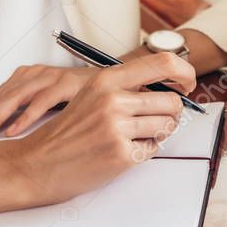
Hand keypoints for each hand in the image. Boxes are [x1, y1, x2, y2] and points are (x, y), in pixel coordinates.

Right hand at [0, 53, 196, 204]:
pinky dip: (144, 152)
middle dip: (171, 115)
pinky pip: (153, 149)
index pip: (162, 63)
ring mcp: (116, 128)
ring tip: (133, 138)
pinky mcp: (120, 154)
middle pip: (173, 102)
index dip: (185, 72)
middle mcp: (113, 100)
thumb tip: (170, 86)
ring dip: (157, 134)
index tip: (188, 83)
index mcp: (106, 79)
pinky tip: (121, 152)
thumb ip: (126, 88)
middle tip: (156, 122)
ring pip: (167, 126)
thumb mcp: (92, 96)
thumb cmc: (68, 132)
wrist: (38, 164)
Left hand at [0, 65, 93, 143]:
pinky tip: (13, 131)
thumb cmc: (80, 100)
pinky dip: (26, 117)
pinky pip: (41, 101)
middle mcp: (33, 75)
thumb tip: (2, 140)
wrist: (116, 86)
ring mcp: (49, 77)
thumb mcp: (48, 106)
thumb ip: (27, 115)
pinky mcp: (66, 82)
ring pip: (14, 98)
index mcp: (24, 79)